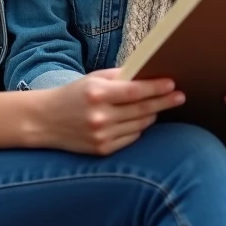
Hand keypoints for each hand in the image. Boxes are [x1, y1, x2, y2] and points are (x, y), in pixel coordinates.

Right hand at [38, 69, 184, 155]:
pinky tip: (138, 120)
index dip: (157, 88)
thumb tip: (149, 76)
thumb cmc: (73, 95)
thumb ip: (120, 77)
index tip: (172, 84)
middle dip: (164, 102)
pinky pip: (132, 138)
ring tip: (157, 106)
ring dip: (151, 114)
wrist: (45, 121)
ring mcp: (101, 136)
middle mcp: (99, 117)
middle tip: (180, 97)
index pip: (135, 91)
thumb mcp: (93, 79)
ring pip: (140, 125)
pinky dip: (138, 128)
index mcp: (96, 94)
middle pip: (142, 109)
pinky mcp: (103, 150)